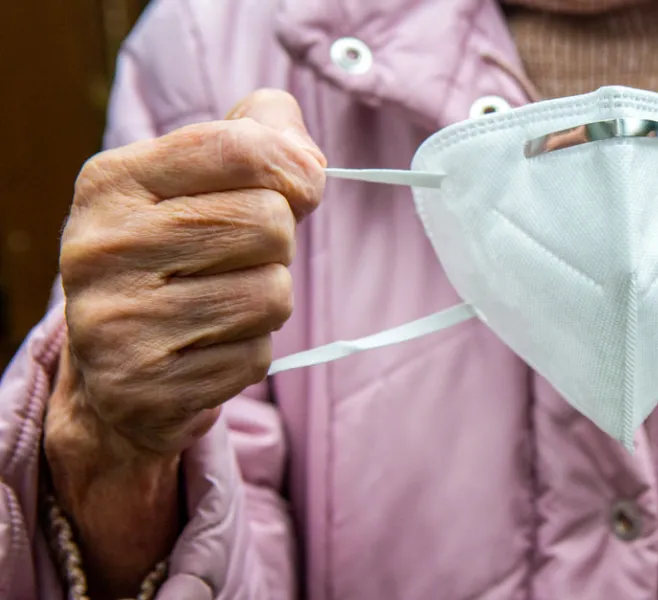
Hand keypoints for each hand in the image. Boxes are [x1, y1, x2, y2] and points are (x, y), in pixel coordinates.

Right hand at [43, 89, 324, 596]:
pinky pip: (255, 357)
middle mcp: (101, 247)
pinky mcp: (146, 388)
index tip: (300, 185)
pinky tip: (206, 346)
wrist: (115, 371)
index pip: (237, 147)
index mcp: (112, 181)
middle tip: (242, 256)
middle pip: (267, 222)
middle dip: (278, 242)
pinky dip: (249, 351)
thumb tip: (305, 153)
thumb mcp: (194, 181)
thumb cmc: (175, 256)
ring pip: (271, 293)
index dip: (295, 167)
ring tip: (220, 302)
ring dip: (267, 300)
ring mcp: (117, 322)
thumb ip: (256, 135)